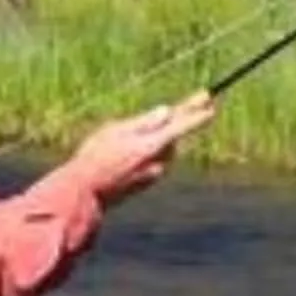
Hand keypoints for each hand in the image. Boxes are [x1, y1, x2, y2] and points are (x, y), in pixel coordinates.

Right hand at [68, 91, 217, 207]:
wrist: (85, 192)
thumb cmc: (95, 157)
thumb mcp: (115, 131)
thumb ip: (144, 122)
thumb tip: (167, 111)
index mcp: (152, 143)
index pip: (181, 125)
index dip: (197, 113)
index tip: (210, 103)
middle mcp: (160, 159)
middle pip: (173, 135)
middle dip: (176, 122)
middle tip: (193, 106)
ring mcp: (156, 172)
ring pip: (163, 148)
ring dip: (156, 139)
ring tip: (126, 139)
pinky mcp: (149, 181)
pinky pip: (154, 160)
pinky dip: (147, 153)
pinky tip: (124, 155)